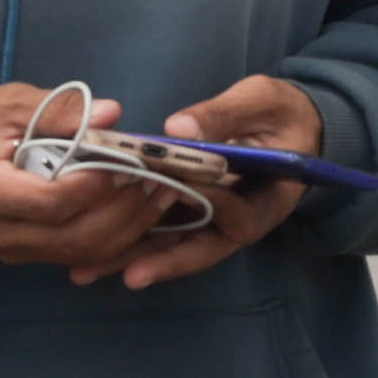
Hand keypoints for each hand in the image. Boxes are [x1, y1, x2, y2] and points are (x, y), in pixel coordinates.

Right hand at [0, 84, 187, 275]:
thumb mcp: (5, 105)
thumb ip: (59, 110)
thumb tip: (112, 114)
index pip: (51, 202)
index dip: (94, 186)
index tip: (126, 161)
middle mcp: (0, 233)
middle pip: (75, 237)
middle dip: (125, 211)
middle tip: (157, 180)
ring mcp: (14, 251)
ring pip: (82, 254)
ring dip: (128, 228)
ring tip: (159, 195)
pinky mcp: (27, 255)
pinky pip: (78, 256)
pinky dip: (115, 239)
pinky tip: (140, 214)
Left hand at [102, 74, 322, 296]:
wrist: (290, 127)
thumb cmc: (281, 112)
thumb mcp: (262, 102)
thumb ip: (226, 115)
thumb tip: (177, 129)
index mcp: (268, 200)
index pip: (239, 219)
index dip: (209, 210)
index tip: (174, 192)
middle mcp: (239, 221)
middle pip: (200, 248)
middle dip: (161, 262)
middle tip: (126, 275)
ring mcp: (212, 221)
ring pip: (173, 246)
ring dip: (133, 258)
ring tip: (87, 272)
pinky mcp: (191, 213)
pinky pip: (161, 231)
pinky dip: (128, 240)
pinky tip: (89, 251)